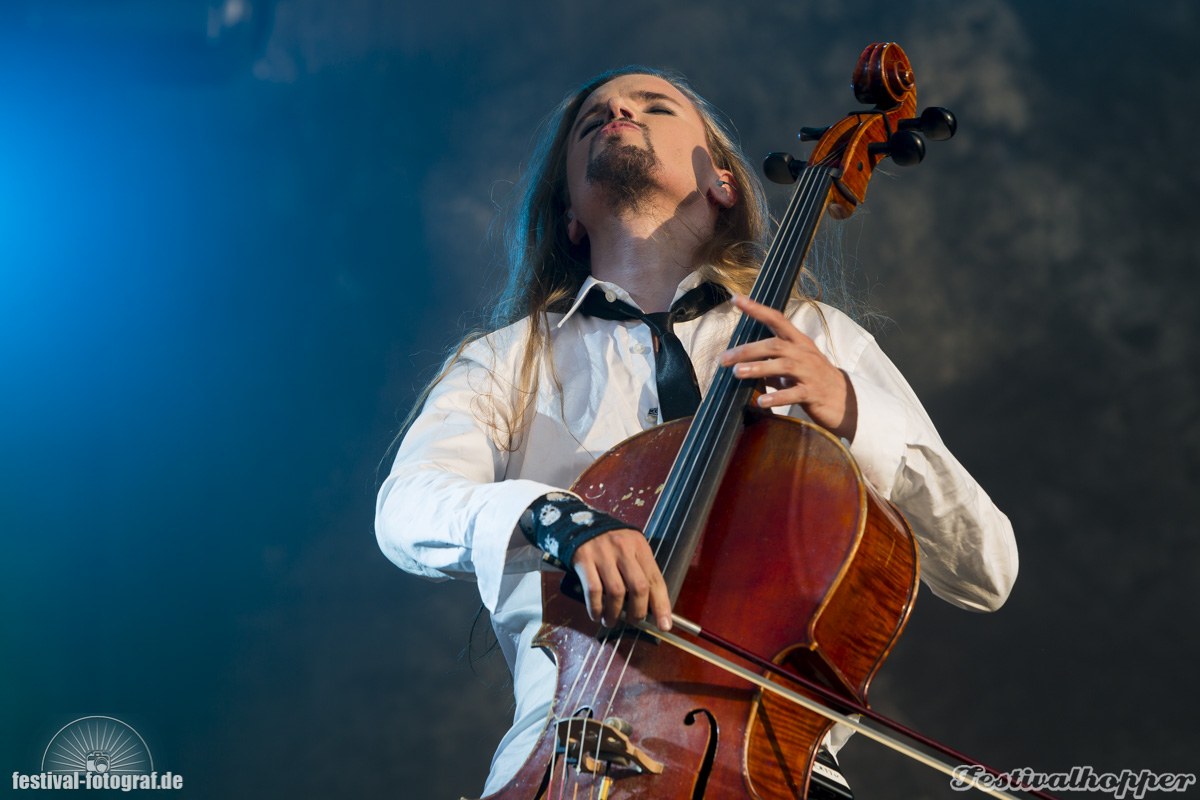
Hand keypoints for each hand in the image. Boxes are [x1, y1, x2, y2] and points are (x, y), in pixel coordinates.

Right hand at [571, 529, 671, 630]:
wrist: (578, 522)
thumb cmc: (609, 542)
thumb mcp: (630, 547)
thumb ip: (640, 571)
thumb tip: (651, 606)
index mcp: (639, 546)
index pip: (655, 579)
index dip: (661, 605)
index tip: (664, 624)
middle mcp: (623, 548)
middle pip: (638, 587)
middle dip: (638, 612)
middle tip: (634, 621)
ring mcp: (603, 553)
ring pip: (616, 592)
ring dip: (615, 614)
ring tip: (612, 621)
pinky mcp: (584, 559)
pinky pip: (593, 591)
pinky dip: (596, 608)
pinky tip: (597, 615)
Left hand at [719, 294, 857, 440]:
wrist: (845, 399)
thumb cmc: (814, 379)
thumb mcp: (794, 365)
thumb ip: (771, 361)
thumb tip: (742, 362)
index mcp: (799, 342)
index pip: (777, 319)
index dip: (757, 308)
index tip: (737, 299)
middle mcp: (804, 353)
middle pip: (775, 345)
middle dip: (748, 350)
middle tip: (725, 359)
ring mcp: (810, 372)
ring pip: (783, 366)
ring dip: (758, 368)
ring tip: (737, 373)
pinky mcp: (813, 393)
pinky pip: (794, 393)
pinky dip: (777, 397)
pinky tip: (762, 401)